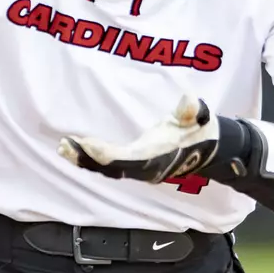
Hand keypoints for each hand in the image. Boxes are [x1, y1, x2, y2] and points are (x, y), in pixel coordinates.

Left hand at [57, 93, 218, 183]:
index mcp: (159, 154)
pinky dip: (92, 161)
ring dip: (85, 161)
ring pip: (108, 170)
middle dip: (87, 159)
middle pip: (112, 168)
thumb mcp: (199, 116)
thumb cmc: (200, 129)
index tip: (88, 145)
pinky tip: (76, 151)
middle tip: (65, 145)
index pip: (129, 159)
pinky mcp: (136, 166)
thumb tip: (190, 102)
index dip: (108, 154)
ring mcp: (140, 169)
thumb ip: (193, 110)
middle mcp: (147, 167)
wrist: (209, 148)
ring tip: (63, 148)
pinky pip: (110, 167)